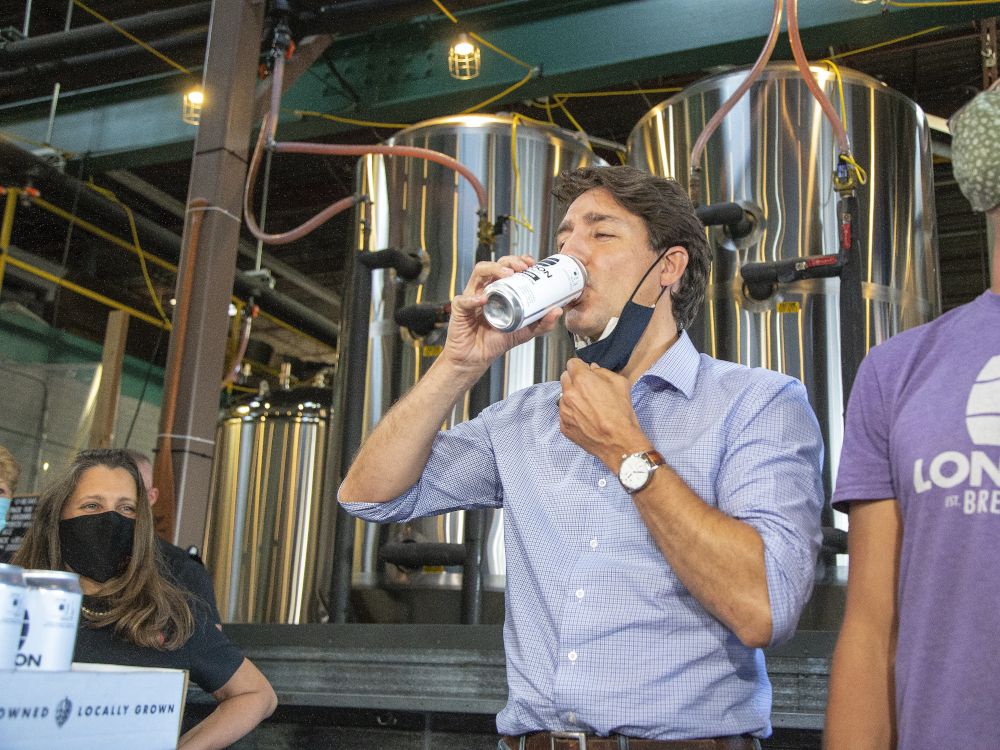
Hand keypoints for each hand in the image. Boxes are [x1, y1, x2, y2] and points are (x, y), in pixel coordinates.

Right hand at [441, 254, 562, 378]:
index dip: (519, 260)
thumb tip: (558, 311)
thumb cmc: (496, 341)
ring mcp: (472, 297)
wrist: (477, 359)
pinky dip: (474, 298)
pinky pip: (464, 300)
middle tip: (523, 268)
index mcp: (500, 290)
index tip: (532, 263)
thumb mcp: (525, 332)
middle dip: (510, 261)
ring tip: (507, 275)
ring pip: (479, 272)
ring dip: (494, 269)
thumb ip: (542, 323)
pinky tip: (483, 299)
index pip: (508, 267)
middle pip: (495, 264)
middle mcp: (486, 289)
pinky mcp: (460, 309)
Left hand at [559, 358, 649, 469]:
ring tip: (590, 407)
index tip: (585, 372)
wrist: (619, 441)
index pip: (572, 363)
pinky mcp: (564, 425)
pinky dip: (573, 414)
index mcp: (582, 380)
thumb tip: (594, 369)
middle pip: (565, 378)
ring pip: (564, 397)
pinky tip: (587, 419)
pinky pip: (565, 414)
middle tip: (588, 389)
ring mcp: (564, 410)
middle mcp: (569, 394)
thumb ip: (603, 372)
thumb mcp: (620, 384)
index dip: (581, 367)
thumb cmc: (621, 415)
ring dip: (573, 398)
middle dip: (575, 380)